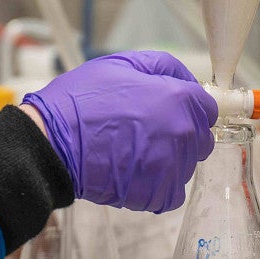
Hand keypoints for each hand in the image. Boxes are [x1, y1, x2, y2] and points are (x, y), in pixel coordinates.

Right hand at [22, 50, 216, 212]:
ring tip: (131, 148)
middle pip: (200, 137)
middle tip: (144, 128)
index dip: (188, 106)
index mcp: (178, 99)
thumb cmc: (80, 101)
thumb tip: (186, 79)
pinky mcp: (158, 194)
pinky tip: (130, 168)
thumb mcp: (120, 64)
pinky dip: (155, 183)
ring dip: (166, 158)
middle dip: (179, 132)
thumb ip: (162, 66)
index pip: (208, 108)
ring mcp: (173, 167)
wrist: (52, 142)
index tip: (171, 110)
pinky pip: (171, 190)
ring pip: (185, 164)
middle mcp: (183, 134)